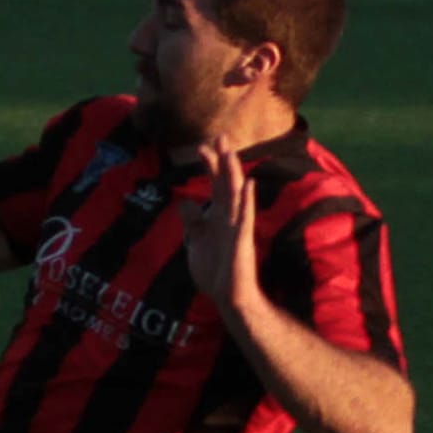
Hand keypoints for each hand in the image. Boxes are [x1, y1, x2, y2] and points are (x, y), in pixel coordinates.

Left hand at [181, 135, 257, 313]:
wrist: (226, 296)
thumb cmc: (213, 270)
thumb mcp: (195, 240)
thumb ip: (191, 220)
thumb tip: (185, 200)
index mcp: (218, 216)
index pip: (215, 184)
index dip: (209, 165)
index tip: (202, 146)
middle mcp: (229, 217)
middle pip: (227, 183)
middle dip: (223, 160)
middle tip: (219, 135)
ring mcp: (237, 227)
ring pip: (236, 195)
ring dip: (233, 173)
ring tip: (230, 152)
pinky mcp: (242, 241)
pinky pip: (245, 218)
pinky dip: (246, 201)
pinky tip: (248, 186)